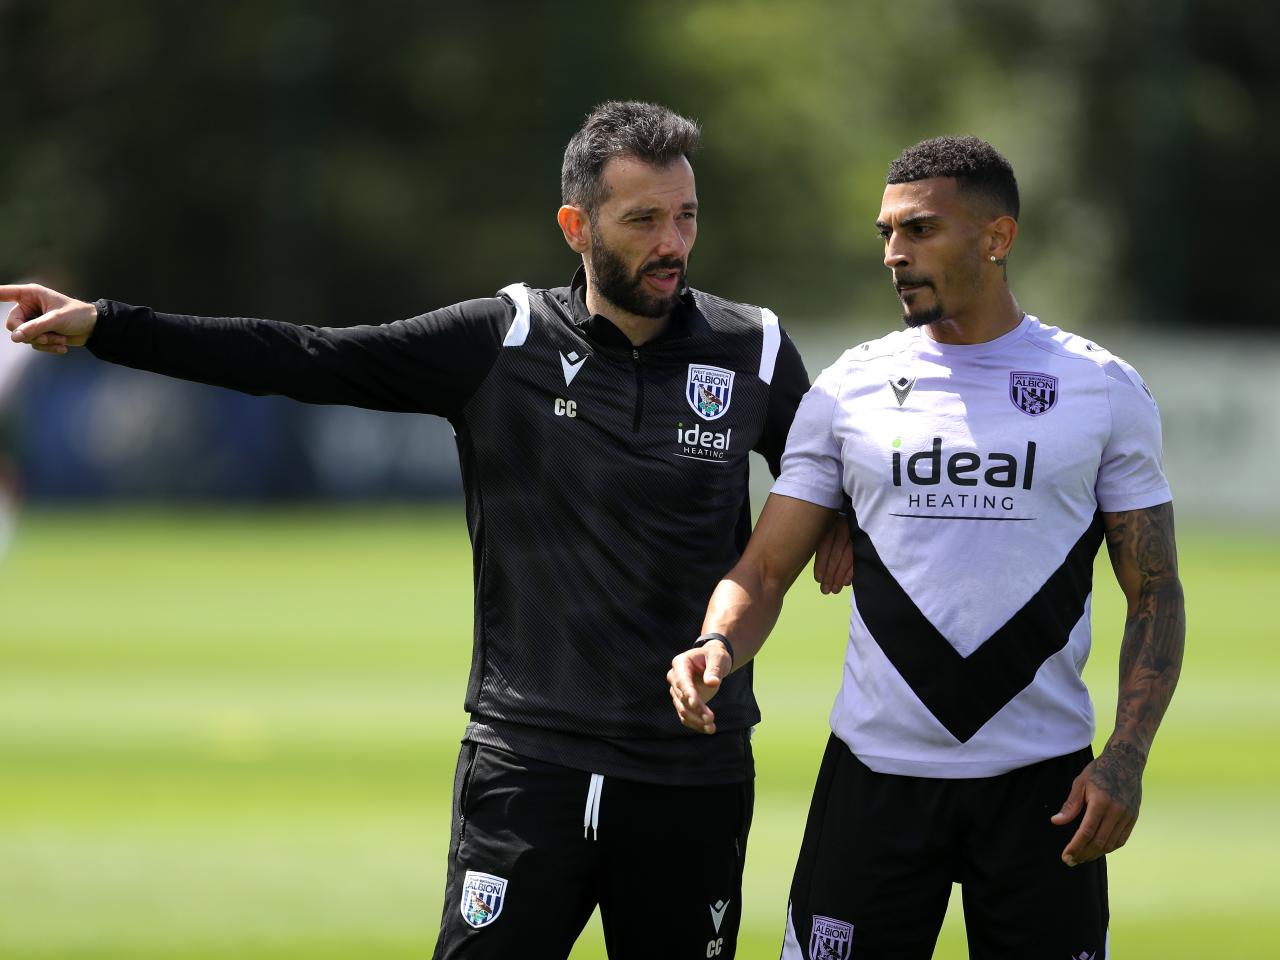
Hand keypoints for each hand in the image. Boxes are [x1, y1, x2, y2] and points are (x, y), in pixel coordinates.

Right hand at [2, 283, 97, 353]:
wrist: (93, 328)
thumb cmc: (78, 315)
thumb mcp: (56, 320)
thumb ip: (35, 328)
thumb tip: (15, 337)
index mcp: (30, 294)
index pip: (3, 293)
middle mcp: (27, 306)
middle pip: (12, 325)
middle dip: (31, 334)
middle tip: (49, 335)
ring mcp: (32, 321)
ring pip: (23, 338)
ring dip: (43, 341)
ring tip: (60, 338)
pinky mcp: (38, 333)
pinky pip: (33, 344)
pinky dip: (48, 347)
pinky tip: (62, 345)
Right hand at [667, 640, 732, 734]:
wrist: (712, 662)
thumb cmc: (715, 656)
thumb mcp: (718, 657)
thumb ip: (715, 669)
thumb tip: (712, 683)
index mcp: (680, 663)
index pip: (682, 680)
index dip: (688, 692)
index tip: (695, 704)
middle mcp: (675, 678)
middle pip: (682, 698)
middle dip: (696, 709)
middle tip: (711, 718)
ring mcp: (677, 692)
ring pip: (683, 710)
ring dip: (696, 720)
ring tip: (711, 728)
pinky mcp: (683, 703)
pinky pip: (686, 716)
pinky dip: (696, 724)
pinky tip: (708, 729)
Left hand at [812, 513, 852, 594]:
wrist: (852, 513)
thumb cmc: (831, 526)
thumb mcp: (822, 530)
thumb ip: (821, 545)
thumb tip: (817, 569)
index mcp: (830, 525)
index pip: (825, 547)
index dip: (821, 564)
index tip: (818, 579)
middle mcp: (843, 529)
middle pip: (836, 555)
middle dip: (831, 575)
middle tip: (825, 590)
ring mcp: (855, 535)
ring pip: (847, 558)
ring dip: (841, 576)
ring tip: (835, 590)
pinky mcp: (863, 541)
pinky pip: (857, 559)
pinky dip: (852, 571)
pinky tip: (847, 582)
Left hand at [1051, 741, 1143, 865]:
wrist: (1126, 762)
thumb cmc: (1099, 771)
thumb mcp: (1080, 783)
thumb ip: (1070, 805)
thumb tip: (1056, 822)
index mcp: (1101, 802)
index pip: (1086, 832)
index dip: (1075, 847)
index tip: (1065, 856)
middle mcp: (1116, 812)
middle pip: (1099, 842)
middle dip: (1083, 854)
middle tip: (1070, 861)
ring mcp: (1127, 816)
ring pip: (1111, 844)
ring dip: (1095, 854)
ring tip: (1082, 857)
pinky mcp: (1133, 818)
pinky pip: (1121, 839)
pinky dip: (1109, 848)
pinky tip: (1097, 850)